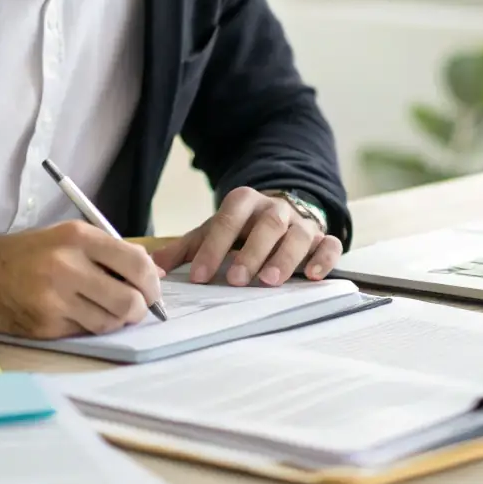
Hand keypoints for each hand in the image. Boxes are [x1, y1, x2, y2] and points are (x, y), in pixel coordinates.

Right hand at [0, 221, 165, 338]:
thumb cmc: (29, 253)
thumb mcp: (68, 237)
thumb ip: (111, 252)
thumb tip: (155, 272)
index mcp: (78, 237)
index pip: (136, 263)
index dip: (152, 282)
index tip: (152, 290)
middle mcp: (67, 266)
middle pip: (129, 300)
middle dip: (140, 308)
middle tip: (135, 307)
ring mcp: (55, 299)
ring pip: (110, 322)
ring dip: (116, 320)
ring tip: (106, 310)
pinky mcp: (46, 325)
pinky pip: (85, 332)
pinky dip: (89, 326)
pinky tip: (77, 314)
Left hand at [150, 186, 342, 286]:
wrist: (279, 213)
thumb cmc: (242, 230)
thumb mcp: (212, 232)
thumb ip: (185, 249)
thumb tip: (153, 268)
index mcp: (244, 202)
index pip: (228, 219)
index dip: (213, 247)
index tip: (199, 276)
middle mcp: (275, 209)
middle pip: (267, 224)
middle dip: (251, 252)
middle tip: (236, 278)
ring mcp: (301, 222)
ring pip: (298, 234)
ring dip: (285, 256)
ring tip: (270, 281)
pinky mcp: (322, 237)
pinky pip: (329, 244)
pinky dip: (323, 258)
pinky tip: (312, 276)